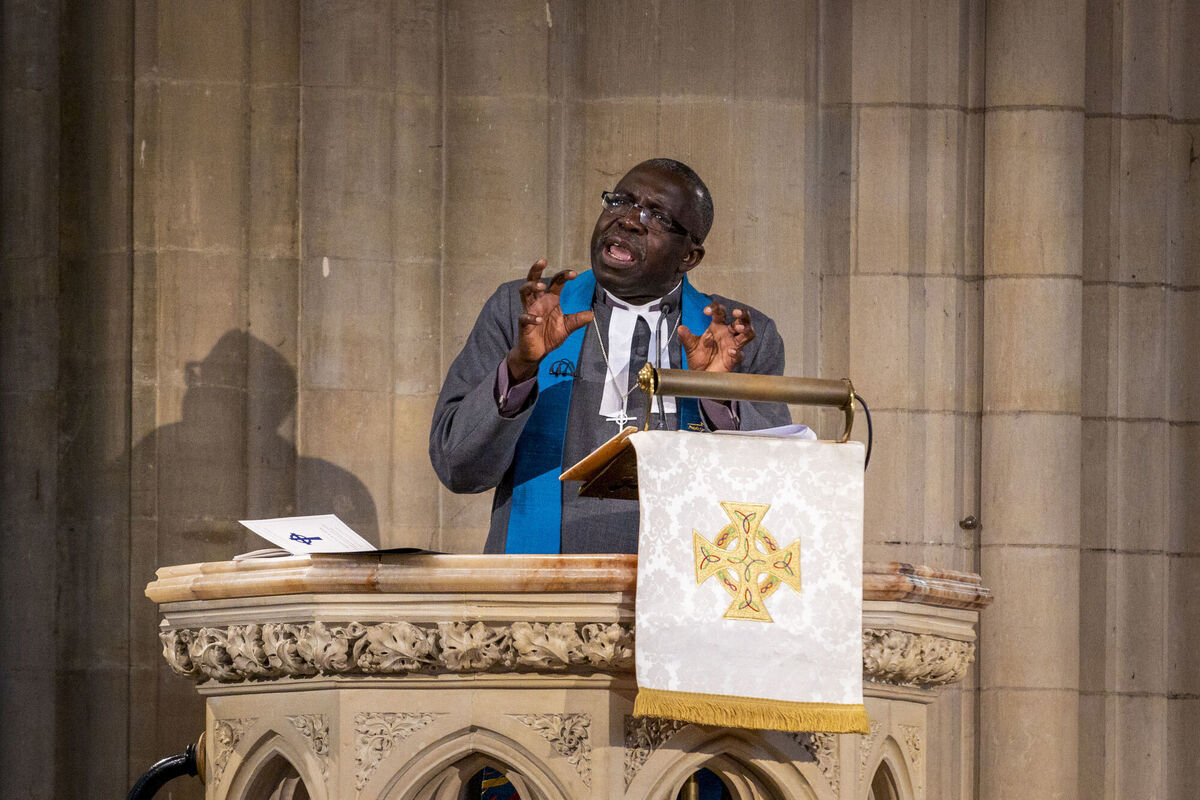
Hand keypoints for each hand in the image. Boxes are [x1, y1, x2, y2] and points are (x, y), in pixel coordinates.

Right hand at [506, 259, 594, 381]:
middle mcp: (538, 302)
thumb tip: (591, 314)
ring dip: (531, 287)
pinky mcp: (523, 324)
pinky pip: (524, 317)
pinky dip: (531, 317)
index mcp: (550, 300)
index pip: (555, 283)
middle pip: (533, 280)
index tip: (574, 274)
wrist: (537, 353)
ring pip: (524, 293)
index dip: (564, 276)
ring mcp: (529, 311)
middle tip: (542, 260)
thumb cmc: (549, 336)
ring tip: (541, 286)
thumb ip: (578, 320)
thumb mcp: (567, 327)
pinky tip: (538, 319)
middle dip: (536, 270)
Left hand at [678, 302, 755, 372]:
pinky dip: (737, 352)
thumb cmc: (699, 359)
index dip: (715, 308)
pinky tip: (731, 351)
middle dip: (742, 313)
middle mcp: (727, 334)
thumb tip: (681, 329)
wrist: (700, 376)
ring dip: (746, 328)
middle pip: (742, 319)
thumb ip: (686, 338)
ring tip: (739, 328)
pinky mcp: (734, 359)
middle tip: (735, 312)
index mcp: (717, 327)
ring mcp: (733, 345)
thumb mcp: (690, 346)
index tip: (706, 311)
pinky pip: (740, 354)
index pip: (720, 312)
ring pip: (748, 333)